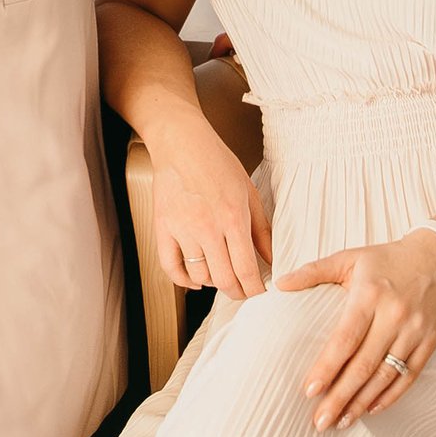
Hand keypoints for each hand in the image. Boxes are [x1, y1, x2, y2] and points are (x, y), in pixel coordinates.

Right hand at [150, 122, 272, 300]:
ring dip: (213, 283)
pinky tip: (196, 280)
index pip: (246, 269)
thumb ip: (262, 229)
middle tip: (244, 292)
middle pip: (223, 279)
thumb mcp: (249, 193)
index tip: (260, 294)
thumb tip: (273, 259)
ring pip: (199, 276)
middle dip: (238, 292)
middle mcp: (207, 228)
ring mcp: (182, 230)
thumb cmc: (217, 163)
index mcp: (233, 218)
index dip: (255, 289)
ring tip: (222, 276)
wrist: (182, 143)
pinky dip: (183, 281)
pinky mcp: (163, 229)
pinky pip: (170, 267)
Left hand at [277, 232, 435, 430]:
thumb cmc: (387, 259)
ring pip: (386, 376)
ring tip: (341, 422)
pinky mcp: (431, 341)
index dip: (327, 367)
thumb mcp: (350, 257)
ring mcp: (415, 331)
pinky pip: (410, 375)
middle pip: (364, 365)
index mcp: (370, 295)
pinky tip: (372, 409)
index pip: (345, 338)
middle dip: (340, 397)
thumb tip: (279, 284)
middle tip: (320, 422)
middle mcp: (394, 315)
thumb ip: (313, 271)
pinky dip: (391, 396)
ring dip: (362, 403)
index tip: (309, 391)